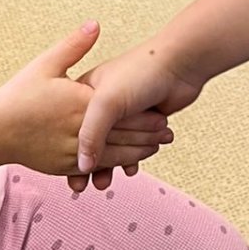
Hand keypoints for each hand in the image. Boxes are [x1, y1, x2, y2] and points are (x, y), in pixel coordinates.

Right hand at [0, 23, 172, 179]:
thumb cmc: (19, 94)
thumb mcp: (46, 64)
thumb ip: (74, 46)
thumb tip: (94, 24)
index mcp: (80, 104)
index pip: (120, 114)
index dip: (144, 116)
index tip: (162, 114)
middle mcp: (79, 130)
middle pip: (121, 136)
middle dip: (147, 137)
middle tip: (167, 134)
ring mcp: (71, 152)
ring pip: (111, 156)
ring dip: (134, 154)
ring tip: (153, 149)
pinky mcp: (62, 166)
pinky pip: (93, 167)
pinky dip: (111, 165)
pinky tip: (124, 164)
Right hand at [70, 39, 203, 189]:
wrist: (179, 62)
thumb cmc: (139, 73)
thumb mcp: (106, 101)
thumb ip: (92, 132)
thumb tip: (82, 166)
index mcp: (85, 92)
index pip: (71, 129)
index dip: (70, 153)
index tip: (69, 175)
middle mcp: (101, 101)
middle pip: (90, 140)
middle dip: (87, 165)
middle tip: (83, 187)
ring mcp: (122, 111)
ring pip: (111, 145)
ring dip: (109, 166)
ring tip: (105, 184)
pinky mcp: (142, 120)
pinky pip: (131, 145)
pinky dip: (130, 159)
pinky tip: (131, 169)